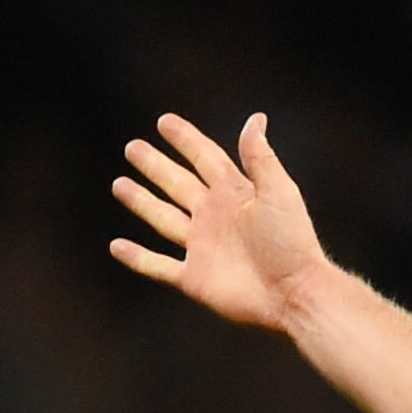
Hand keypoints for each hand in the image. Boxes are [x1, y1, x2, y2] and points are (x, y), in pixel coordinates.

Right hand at [109, 112, 327, 332]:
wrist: (294, 294)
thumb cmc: (292, 244)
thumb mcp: (279, 192)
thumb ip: (260, 157)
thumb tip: (256, 118)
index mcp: (235, 195)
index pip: (205, 159)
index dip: (186, 140)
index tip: (165, 122)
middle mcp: (215, 217)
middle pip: (178, 184)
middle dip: (155, 166)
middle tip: (133, 148)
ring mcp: (202, 248)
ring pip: (163, 219)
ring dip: (141, 202)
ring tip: (120, 184)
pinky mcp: (194, 278)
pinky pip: (157, 266)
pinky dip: (137, 258)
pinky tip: (117, 246)